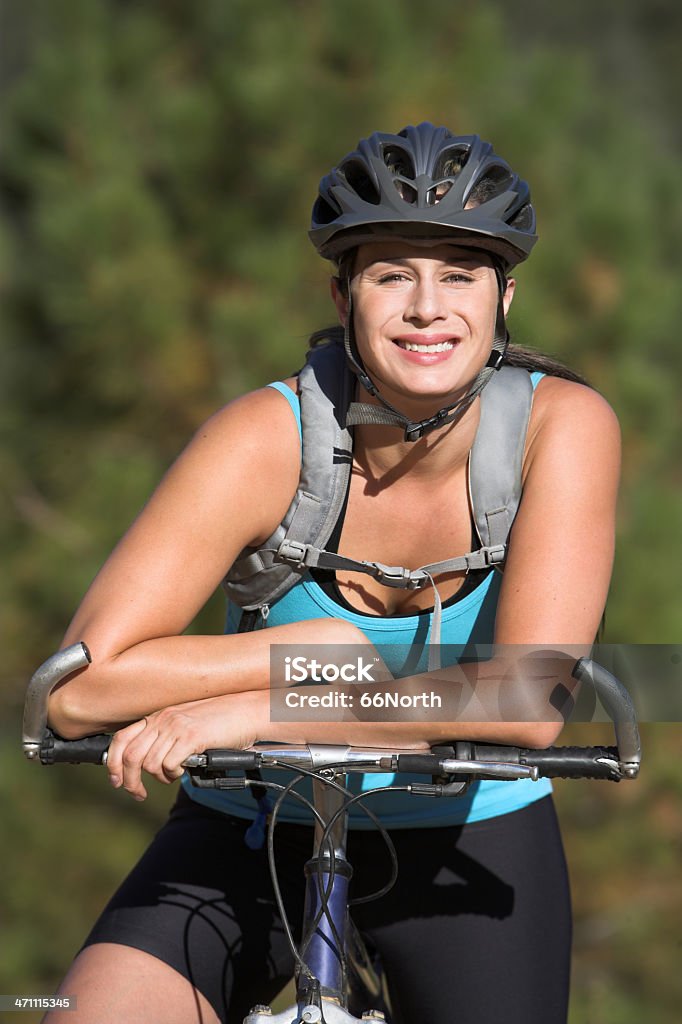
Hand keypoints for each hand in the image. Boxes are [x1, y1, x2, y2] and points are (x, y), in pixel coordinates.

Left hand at [106, 691, 266, 799]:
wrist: (247, 711)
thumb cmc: (221, 721)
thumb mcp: (186, 724)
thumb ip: (166, 737)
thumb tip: (148, 762)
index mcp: (158, 716)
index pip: (121, 739)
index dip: (113, 763)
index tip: (117, 781)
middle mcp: (163, 719)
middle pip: (129, 756)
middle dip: (130, 781)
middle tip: (139, 793)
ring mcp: (176, 727)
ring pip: (149, 764)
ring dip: (159, 778)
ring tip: (173, 776)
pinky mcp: (191, 737)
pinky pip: (169, 764)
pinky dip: (174, 773)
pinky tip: (185, 769)